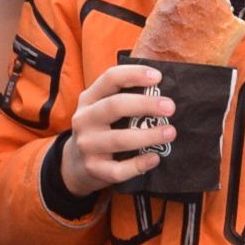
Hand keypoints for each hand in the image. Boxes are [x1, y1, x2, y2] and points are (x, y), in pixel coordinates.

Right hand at [55, 62, 172, 198]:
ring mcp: (87, 145)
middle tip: (170, 107)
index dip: (134, 74)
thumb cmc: (99, 130)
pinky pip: (118, 169)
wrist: (74, 164)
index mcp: (89, 98)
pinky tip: (155, 158)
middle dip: (145, 105)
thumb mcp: (101, 107)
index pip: (110, 78)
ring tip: (170, 132)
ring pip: (119, 140)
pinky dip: (139, 164)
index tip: (158, 77)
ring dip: (148, 136)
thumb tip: (161, 87)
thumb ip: (124, 95)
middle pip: (114, 106)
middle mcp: (84, 119)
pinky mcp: (93, 169)